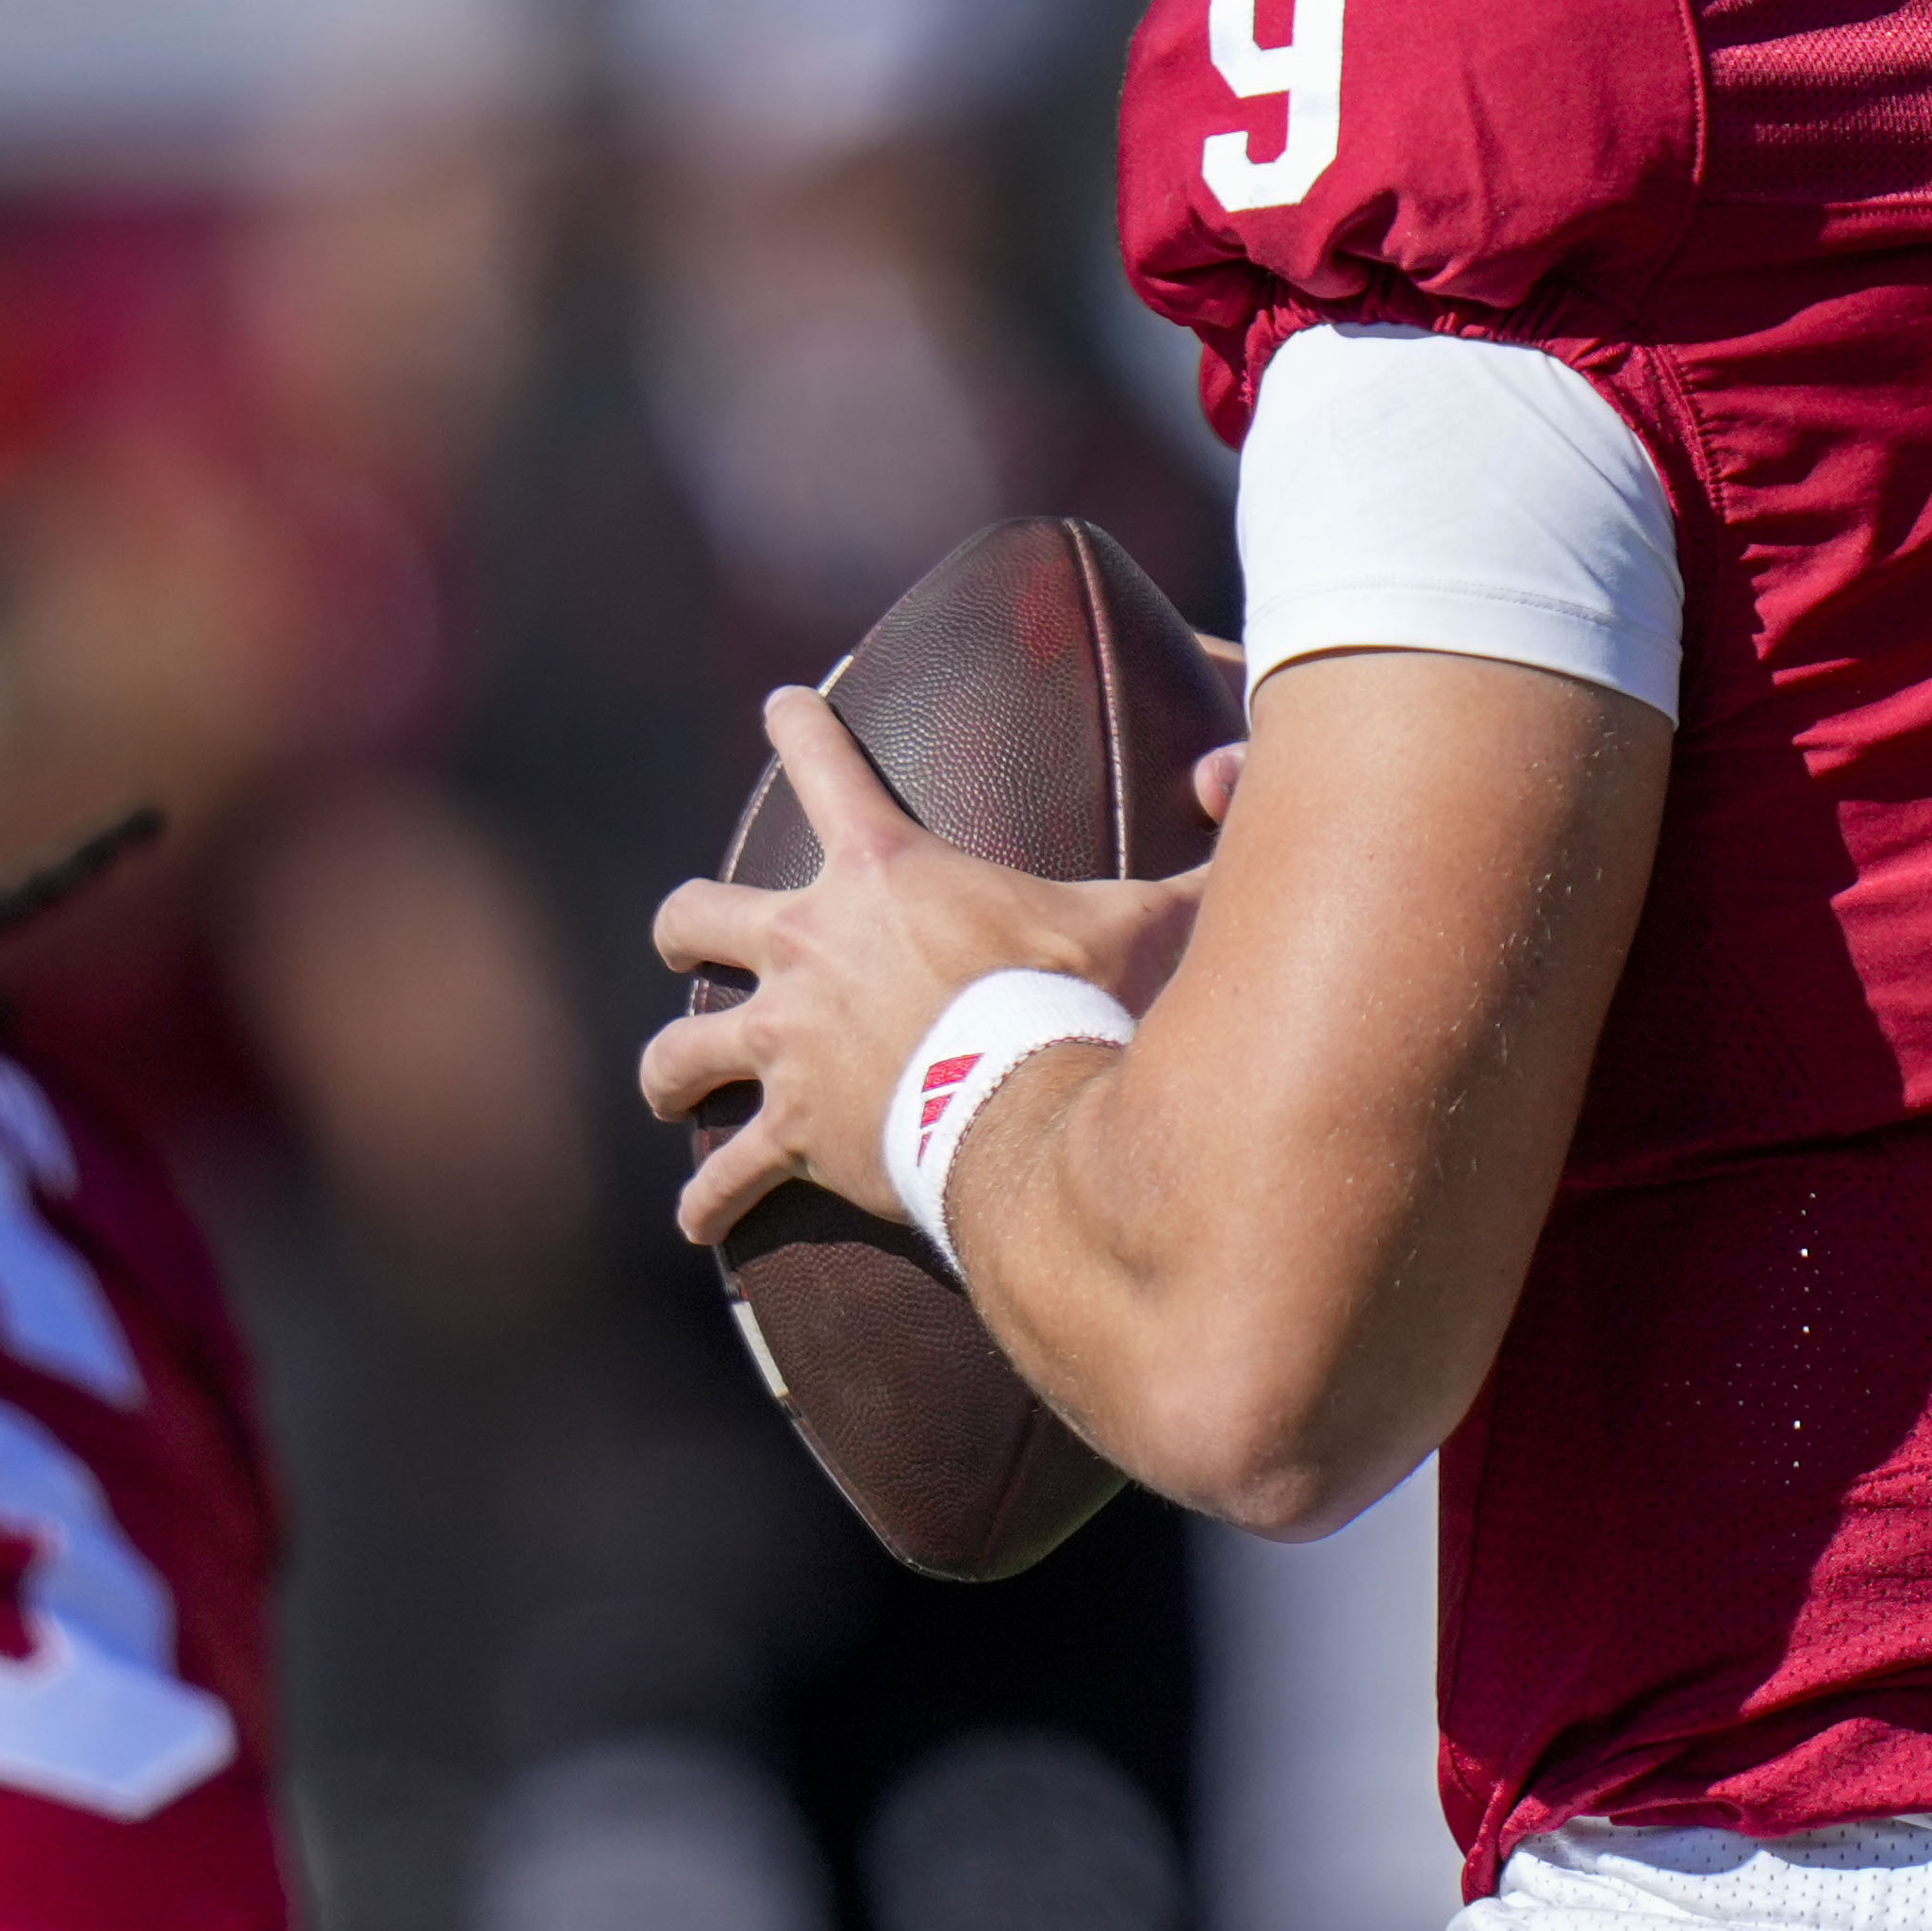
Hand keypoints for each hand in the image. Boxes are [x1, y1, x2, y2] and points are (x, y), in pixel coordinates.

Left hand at [641, 691, 1215, 1249]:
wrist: (1028, 1113)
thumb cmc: (1082, 1003)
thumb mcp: (1143, 918)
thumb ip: (1198, 857)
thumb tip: (1259, 781)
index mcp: (881, 872)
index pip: (823, 762)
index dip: (799, 724)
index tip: (782, 706)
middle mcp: (806, 948)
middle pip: (693, 914)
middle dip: (683, 929)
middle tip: (688, 939)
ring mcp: (786, 1044)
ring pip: (679, 1049)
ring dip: (672, 1069)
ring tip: (673, 1086)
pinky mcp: (792, 1132)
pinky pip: (726, 1174)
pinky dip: (710, 1201)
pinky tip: (696, 1224)